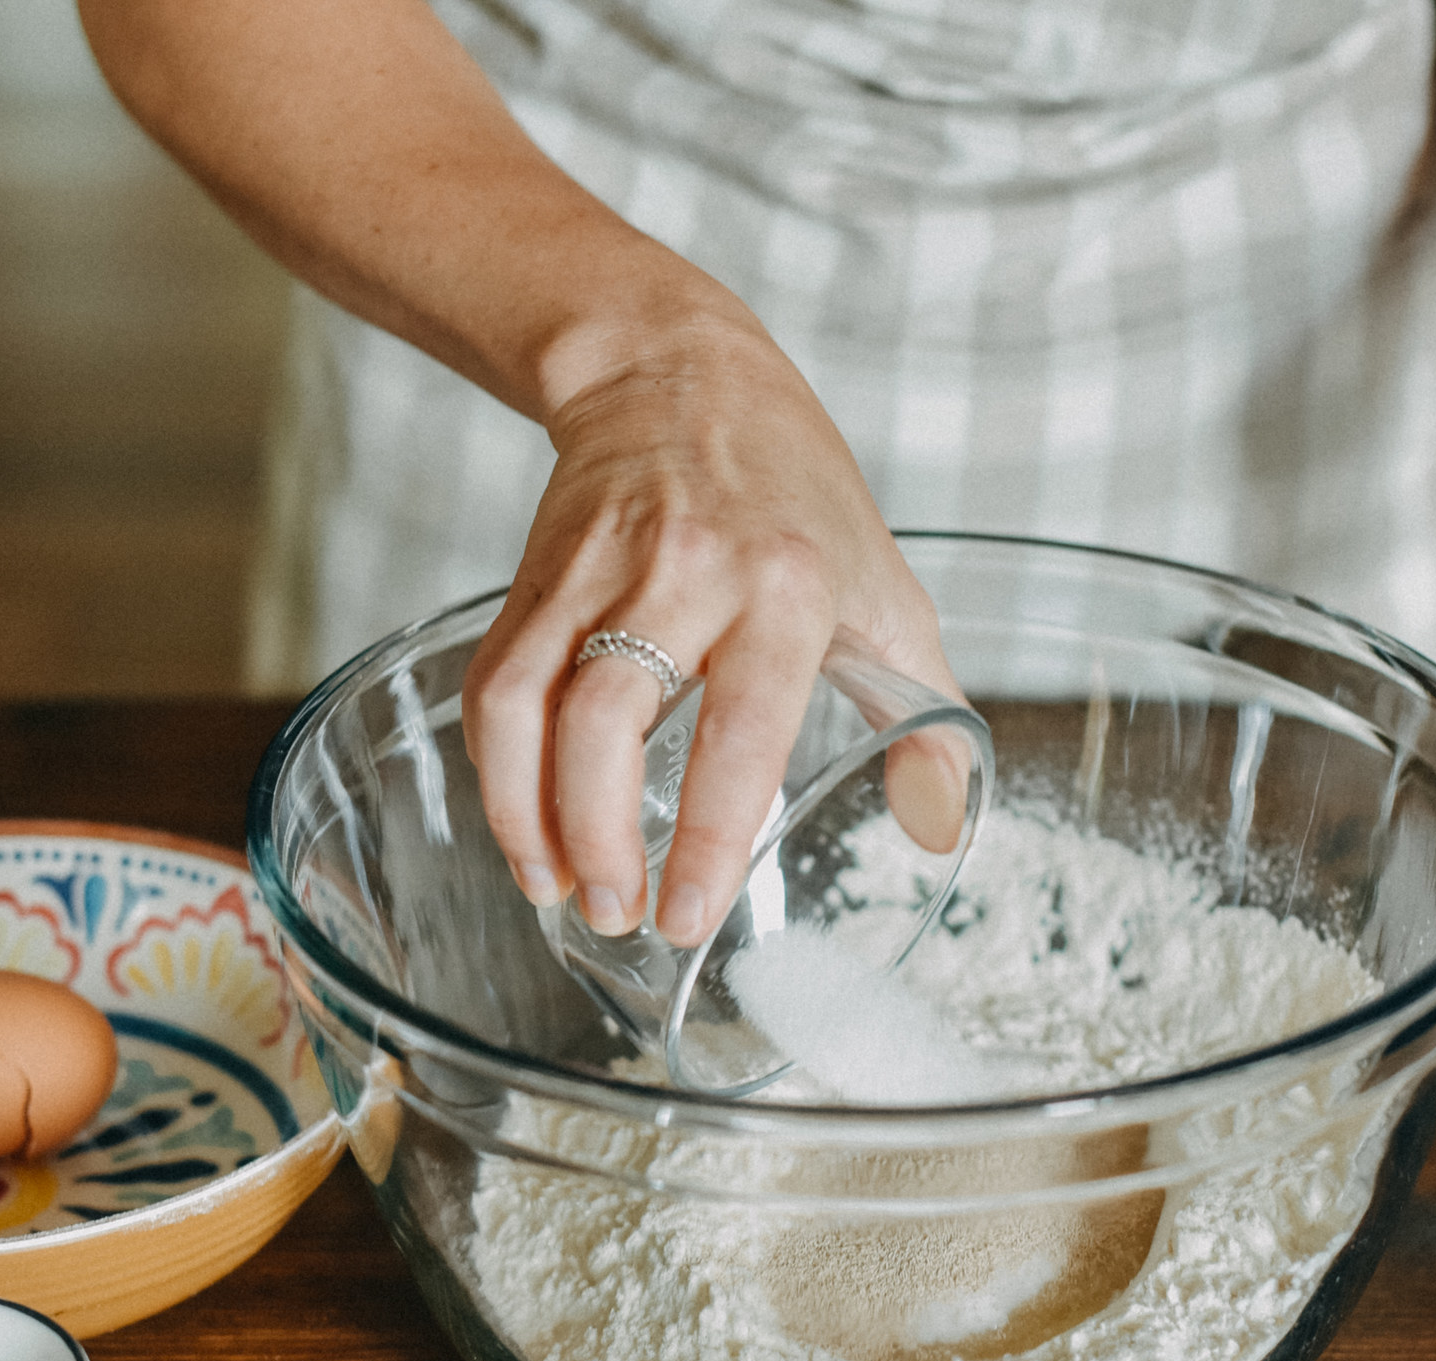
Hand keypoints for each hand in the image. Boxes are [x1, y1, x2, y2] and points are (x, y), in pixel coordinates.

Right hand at [460, 310, 964, 948]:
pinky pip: (494, 686)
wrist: (679, 371)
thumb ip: (925, 712)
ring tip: (561, 890)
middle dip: (598, 837)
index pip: (742, 726)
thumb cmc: (795, 492)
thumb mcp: (884, 587)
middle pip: (609, 721)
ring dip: (532, 817)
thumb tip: (941, 827)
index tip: (689, 912)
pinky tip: (523, 829)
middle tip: (620, 914)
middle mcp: (687, 573)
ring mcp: (598, 571)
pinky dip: (498, 772)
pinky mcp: (534, 575)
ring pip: (533, 706)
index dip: (708, 829)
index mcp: (787, 587)